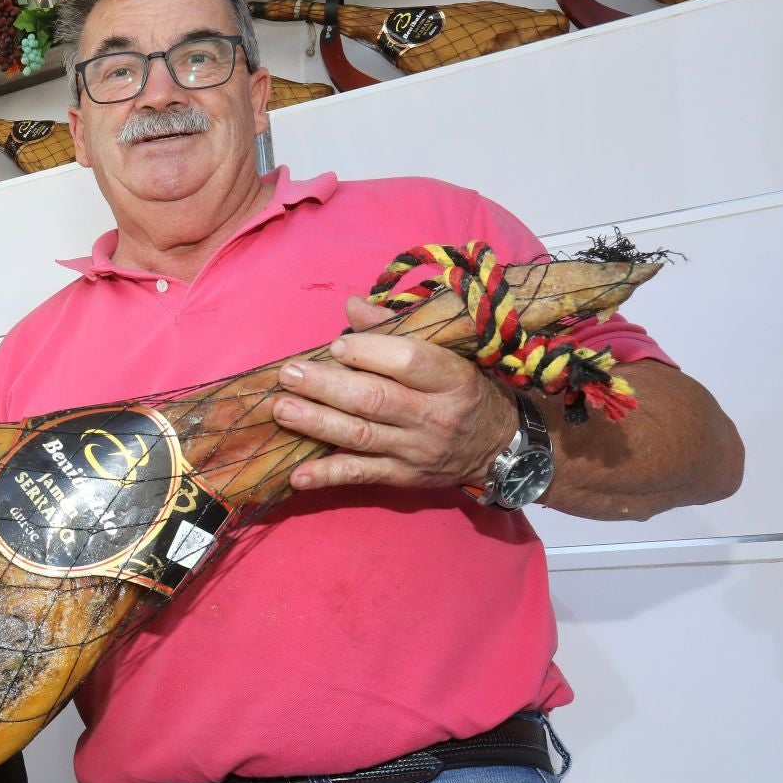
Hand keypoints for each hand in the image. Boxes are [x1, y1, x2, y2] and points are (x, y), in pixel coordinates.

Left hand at [272, 295, 516, 491]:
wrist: (500, 447)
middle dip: (326, 386)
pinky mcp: (402, 477)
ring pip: (361, 436)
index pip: (408, 361)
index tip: (336, 346)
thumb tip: (352, 305)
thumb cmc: (464, 390)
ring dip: (316, 423)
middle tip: (289, 374)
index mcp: (451, 378)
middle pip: (374, 399)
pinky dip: (326, 475)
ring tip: (282, 409)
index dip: (368, 351)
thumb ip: (396, 331)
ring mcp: (416, 450)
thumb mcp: (448, 354)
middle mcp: (434, 416)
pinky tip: (297, 474)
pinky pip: (360, 476)